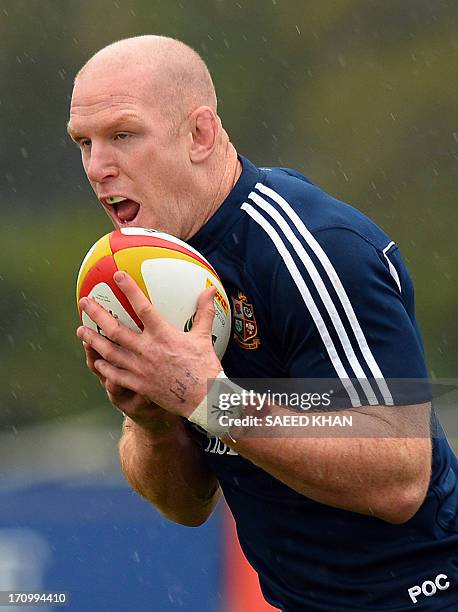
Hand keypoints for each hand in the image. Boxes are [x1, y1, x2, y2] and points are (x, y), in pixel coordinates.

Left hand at [76, 271, 222, 417]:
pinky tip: (96, 361)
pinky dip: (104, 367)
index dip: (129, 290)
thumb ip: (204, 312)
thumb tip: (210, 290)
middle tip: (84, 303)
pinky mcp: (139, 385)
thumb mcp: (204, 336)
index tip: (118, 276)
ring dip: (93, 340)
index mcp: (163, 335)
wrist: (203, 399)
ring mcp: (140, 368)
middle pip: (115, 329)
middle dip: (97, 314)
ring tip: (82, 331)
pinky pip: (115, 375)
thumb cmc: (205, 367)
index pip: (142, 307)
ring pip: (110, 352)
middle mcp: (147, 350)